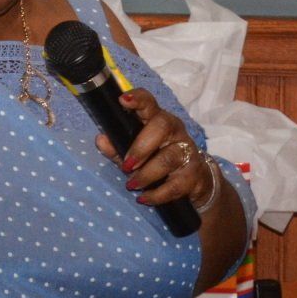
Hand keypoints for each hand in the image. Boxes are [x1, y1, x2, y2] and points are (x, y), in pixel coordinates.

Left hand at [93, 88, 215, 208]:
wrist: (194, 181)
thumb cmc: (157, 160)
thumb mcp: (134, 153)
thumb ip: (117, 146)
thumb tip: (101, 140)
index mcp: (157, 119)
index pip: (149, 102)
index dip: (137, 99)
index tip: (122, 100)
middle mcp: (175, 130)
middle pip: (161, 126)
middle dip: (140, 147)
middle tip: (126, 166)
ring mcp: (187, 151)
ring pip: (168, 158)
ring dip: (146, 174)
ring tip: (132, 185)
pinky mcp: (195, 174)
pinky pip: (176, 185)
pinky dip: (157, 194)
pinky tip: (145, 198)